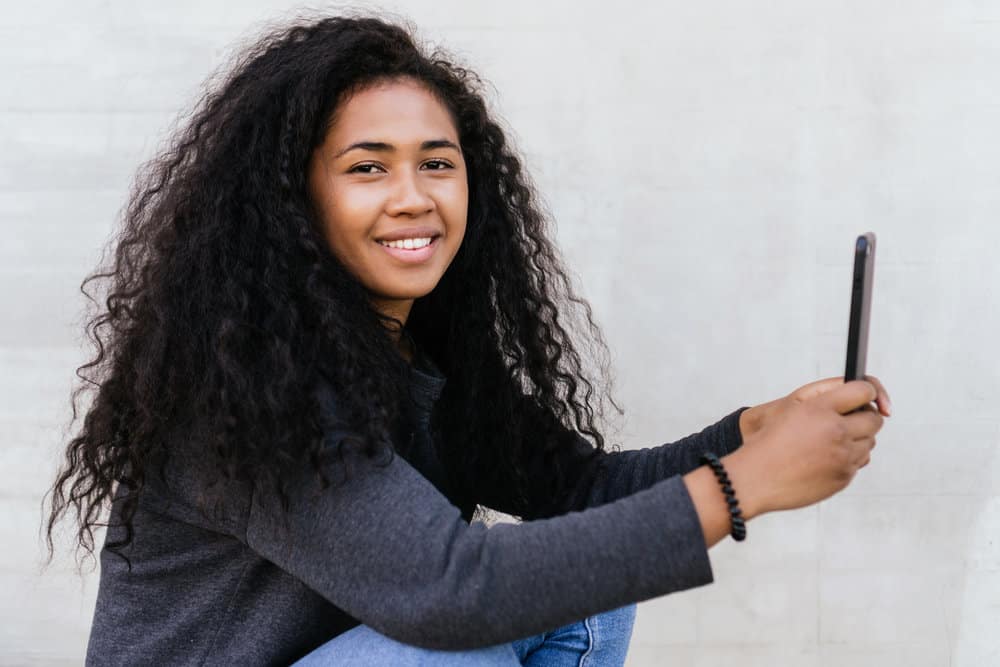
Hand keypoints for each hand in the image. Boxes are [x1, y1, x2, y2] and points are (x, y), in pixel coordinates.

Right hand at [726, 378, 888, 515]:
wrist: (755, 479)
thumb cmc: (768, 443)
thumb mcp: (790, 409)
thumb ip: (825, 400)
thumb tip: (859, 396)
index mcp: (819, 408)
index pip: (863, 391)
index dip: (868, 391)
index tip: (866, 395)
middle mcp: (835, 431)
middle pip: (873, 419)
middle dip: (866, 417)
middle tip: (852, 418)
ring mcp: (842, 457)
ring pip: (870, 442)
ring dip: (858, 439)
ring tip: (833, 440)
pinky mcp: (843, 477)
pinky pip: (859, 463)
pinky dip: (848, 459)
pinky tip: (827, 458)